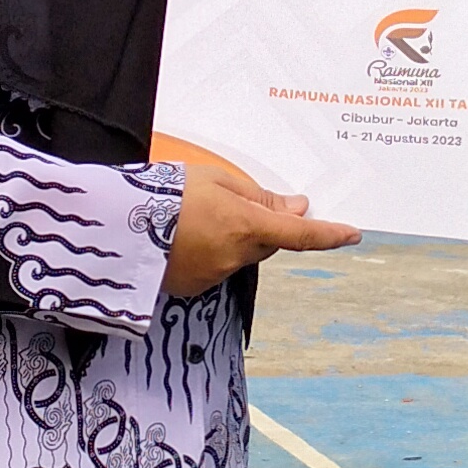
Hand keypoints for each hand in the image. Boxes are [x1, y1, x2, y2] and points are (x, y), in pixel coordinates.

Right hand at [163, 153, 359, 296]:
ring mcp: (214, 276)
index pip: (301, 234)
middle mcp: (236, 257)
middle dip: (262, 226)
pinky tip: (182, 238)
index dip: (330, 234)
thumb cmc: (165, 192)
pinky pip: (215, 268)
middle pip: (267, 243)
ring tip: (193, 216)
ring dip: (230, 238)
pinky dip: (209, 253)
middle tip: (232, 203)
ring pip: (240, 256)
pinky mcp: (194, 287)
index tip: (353, 234)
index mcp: (246, 226)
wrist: (115, 227)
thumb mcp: (215, 179)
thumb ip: (259, 196)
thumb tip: (297, 206)